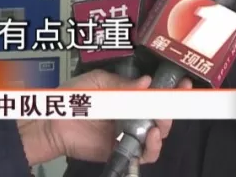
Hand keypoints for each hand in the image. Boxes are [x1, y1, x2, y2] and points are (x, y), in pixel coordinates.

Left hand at [20, 70, 189, 164]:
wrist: (53, 121)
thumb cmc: (72, 97)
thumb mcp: (98, 82)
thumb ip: (123, 85)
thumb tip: (147, 83)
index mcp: (128, 95)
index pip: (156, 93)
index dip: (171, 89)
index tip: (183, 83)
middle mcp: (132, 114)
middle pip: (162, 114)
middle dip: (171, 108)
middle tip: (171, 103)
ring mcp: (129, 133)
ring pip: (158, 134)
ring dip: (164, 127)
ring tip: (158, 123)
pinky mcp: (123, 150)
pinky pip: (145, 153)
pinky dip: (153, 147)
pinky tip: (149, 136)